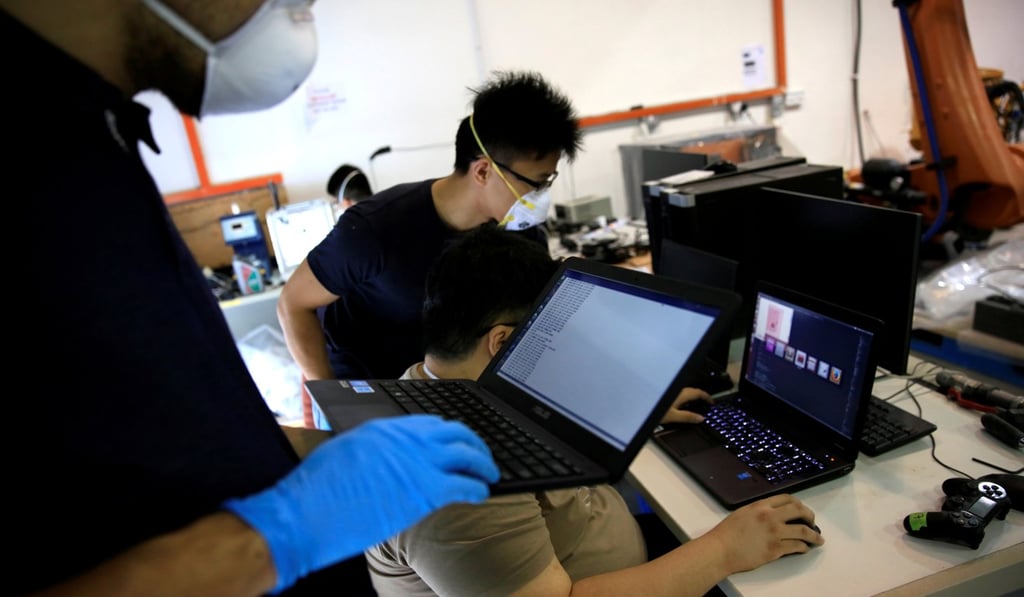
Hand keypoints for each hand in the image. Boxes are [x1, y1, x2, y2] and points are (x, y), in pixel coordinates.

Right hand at [223, 415, 499, 592]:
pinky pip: (466, 485)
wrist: (306, 510)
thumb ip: (371, 448)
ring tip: (489, 475)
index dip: (449, 435)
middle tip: (482, 457)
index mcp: (386, 427)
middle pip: (456, 432)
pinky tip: (482, 494)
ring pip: (468, 454)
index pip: (430, 424)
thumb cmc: (315, 488)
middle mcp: (407, 438)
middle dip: (474, 444)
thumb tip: (384, 457)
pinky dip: (479, 489)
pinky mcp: (425, 490)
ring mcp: (418, 462)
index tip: (456, 444)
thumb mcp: (345, 450)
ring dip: (484, 464)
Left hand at [660, 387, 711, 424]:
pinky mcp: (667, 394)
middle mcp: (677, 391)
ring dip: (693, 397)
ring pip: (687, 392)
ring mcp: (672, 391)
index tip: (712, 402)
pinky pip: (681, 394)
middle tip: (706, 402)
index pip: (698, 392)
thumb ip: (688, 417)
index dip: (707, 397)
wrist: (643, 406)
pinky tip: (683, 404)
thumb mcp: (674, 416)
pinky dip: (686, 398)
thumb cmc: (656, 409)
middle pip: (693, 391)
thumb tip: (700, 418)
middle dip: (701, 396)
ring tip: (696, 404)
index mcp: (681, 394)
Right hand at [704, 494, 822, 572]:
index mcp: (760, 506)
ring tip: (817, 539)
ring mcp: (774, 533)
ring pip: (802, 530)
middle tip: (813, 522)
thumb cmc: (726, 534)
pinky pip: (796, 546)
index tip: (802, 509)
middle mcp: (770, 517)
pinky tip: (805, 548)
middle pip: (799, 511)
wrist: (720, 550)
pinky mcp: (775, 549)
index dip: (798, 503)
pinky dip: (804, 547)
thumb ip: (758, 511)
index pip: (787, 498)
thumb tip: (772, 515)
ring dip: (813, 535)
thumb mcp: (742, 513)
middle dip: (810, 516)